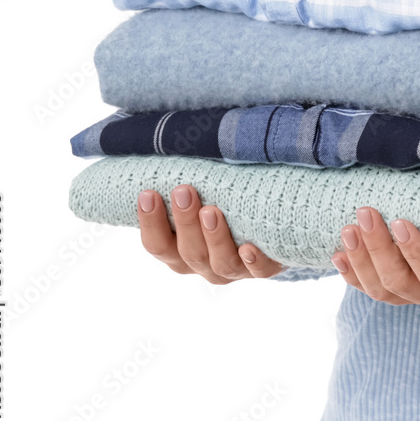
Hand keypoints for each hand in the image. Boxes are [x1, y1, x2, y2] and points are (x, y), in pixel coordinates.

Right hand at [137, 185, 285, 283]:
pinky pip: (259, 270)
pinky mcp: (265, 268)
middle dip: (184, 221)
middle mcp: (205, 264)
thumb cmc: (226, 208)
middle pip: (188, 252)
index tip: (148, 193)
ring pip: (221, 263)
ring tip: (211, 211)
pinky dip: (254, 261)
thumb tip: (169, 149)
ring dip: (214, 238)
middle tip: (183, 191)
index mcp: (181, 251)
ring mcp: (235, 269)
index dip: (150, 223)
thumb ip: (188, 188)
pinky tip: (249, 248)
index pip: (158, 244)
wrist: (271, 232)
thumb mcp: (203, 199)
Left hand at [333, 207, 419, 313]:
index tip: (401, 221)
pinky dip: (352, 273)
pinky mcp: (400, 294)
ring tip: (348, 229)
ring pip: (382, 291)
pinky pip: (371, 291)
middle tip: (365, 214)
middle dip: (379, 248)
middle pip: (402, 283)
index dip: (415, 253)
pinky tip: (338, 254)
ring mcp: (419, 299)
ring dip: (361, 259)